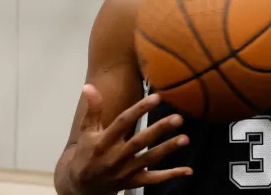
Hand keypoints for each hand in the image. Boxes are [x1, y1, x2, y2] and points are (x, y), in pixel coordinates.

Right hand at [68, 85, 191, 193]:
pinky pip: (154, 179)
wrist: (82, 187)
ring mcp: (126, 171)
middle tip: (178, 118)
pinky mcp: (134, 182)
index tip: (157, 97)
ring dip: (168, 149)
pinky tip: (188, 170)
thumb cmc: (87, 153)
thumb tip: (89, 86)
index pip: (123, 123)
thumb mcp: (86, 132)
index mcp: (103, 142)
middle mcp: (115, 157)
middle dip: (159, 130)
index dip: (139, 110)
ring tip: (185, 138)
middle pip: (140, 141)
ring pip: (149, 159)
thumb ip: (92, 110)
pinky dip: (171, 175)